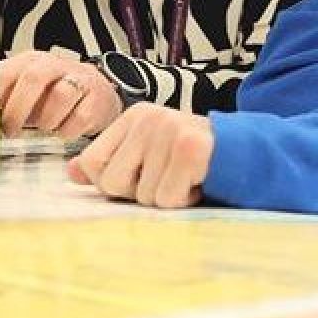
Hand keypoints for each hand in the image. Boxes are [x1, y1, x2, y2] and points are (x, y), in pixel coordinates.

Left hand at [0, 49, 122, 137]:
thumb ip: (7, 97)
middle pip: (34, 78)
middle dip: (18, 108)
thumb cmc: (56, 94)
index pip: (8, 71)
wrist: (98, 94)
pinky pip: (79, 118)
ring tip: (44, 127)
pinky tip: (63, 130)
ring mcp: (80, 80)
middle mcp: (56, 65)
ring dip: (46, 120)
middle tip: (11, 129)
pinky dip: (66, 130)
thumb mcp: (29, 90)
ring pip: (59, 96)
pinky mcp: (97, 99)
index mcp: (33, 61)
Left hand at [66, 103, 212, 207]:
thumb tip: (71, 172)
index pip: (91, 163)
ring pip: (143, 196)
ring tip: (185, 178)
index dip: (112, 182)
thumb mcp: (148, 153)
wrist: (246, 152)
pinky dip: (184, 200)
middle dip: (139, 192)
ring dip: (166, 197)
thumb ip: (111, 161)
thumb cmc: (190, 158)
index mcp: (133, 117)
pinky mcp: (190, 149)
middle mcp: (149, 118)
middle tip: (166, 176)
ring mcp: (170, 131)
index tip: (142, 174)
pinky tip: (197, 182)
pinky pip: (168, 199)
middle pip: (112, 183)